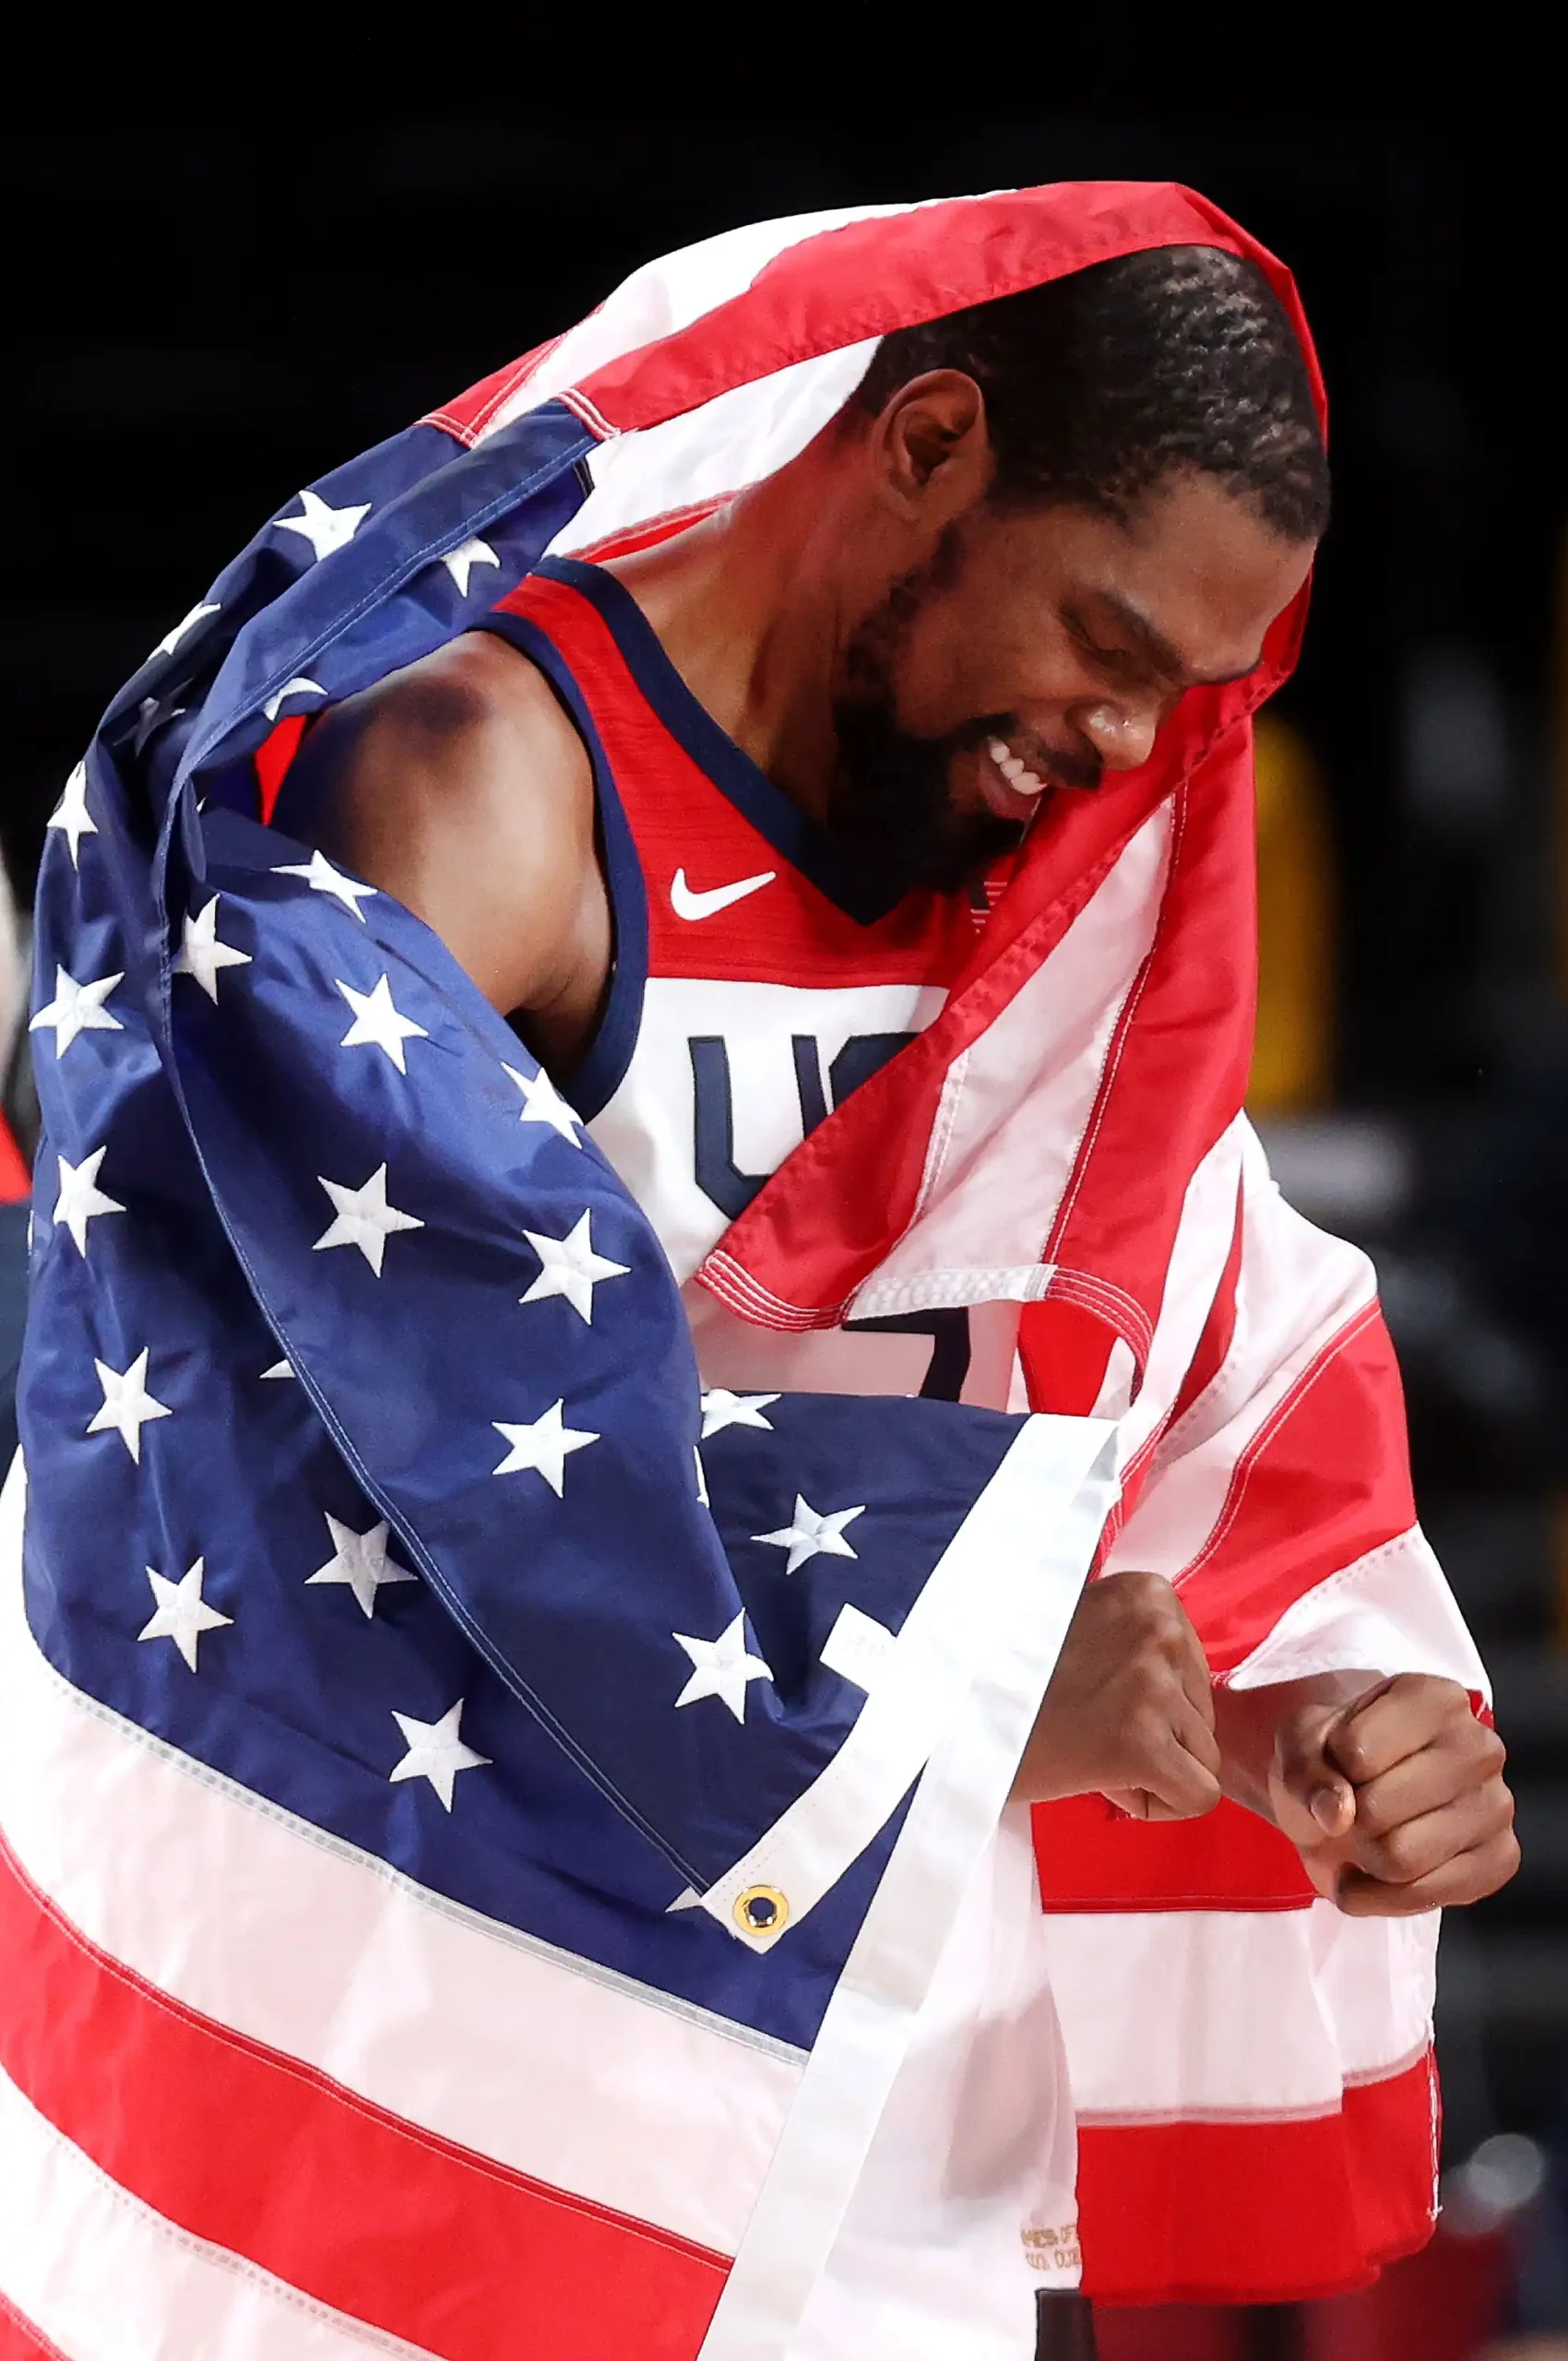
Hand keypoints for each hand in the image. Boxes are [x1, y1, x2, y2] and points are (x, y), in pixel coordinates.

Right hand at [1014, 1569, 1221, 1819]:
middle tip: (1089, 1728)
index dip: (1152, 1703)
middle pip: (1204, 1713)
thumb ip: (1140, 1646)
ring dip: (1152, 1767)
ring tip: (1089, 1748)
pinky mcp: (1145, 1741)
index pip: (1194, 1670)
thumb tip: (1188, 1698)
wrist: (958, 1717)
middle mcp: (1162, 1628)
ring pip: (1203, 1756)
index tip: (1097, 1700)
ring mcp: (1155, 1684)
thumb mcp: (1089, 1629)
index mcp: (1150, 1593)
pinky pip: (1198, 1795)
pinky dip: (1160, 1803)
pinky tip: (1108, 1782)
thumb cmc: (1016, 1680)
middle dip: (1157, 1735)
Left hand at [1268, 1673, 1518, 1913]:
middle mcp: (1479, 1745)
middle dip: (1348, 1820)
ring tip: (1367, 1837)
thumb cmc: (1334, 1755)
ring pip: (1401, 1859)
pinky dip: (1378, 1897)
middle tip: (1355, 1808)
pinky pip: (1425, 1898)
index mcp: (1434, 1698)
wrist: (1358, 1791)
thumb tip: (1338, 1815)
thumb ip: (1305, 1769)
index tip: (1341, 1761)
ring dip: (1363, 1859)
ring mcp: (1497, 1804)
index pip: (1355, 1752)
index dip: (1330, 1767)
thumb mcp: (1300, 1743)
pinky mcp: (1502, 1858)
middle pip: (1378, 1811)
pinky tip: (1374, 1875)